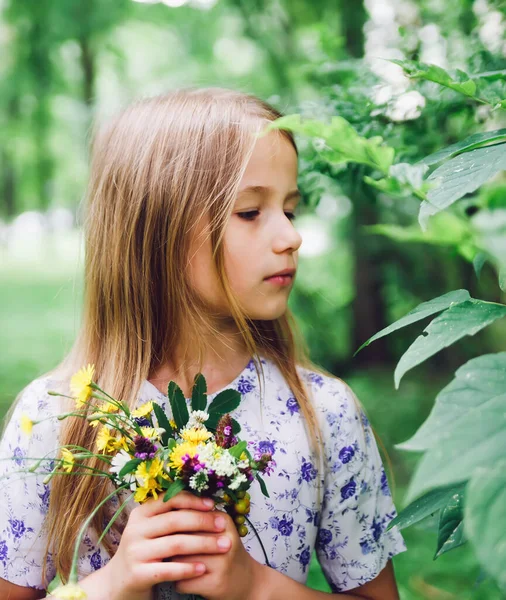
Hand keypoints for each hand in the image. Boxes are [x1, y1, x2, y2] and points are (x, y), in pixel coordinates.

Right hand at [104, 492, 231, 599]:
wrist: (119, 583)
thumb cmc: (145, 550)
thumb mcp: (152, 529)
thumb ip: (171, 516)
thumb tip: (207, 503)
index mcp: (141, 514)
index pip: (169, 500)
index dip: (193, 500)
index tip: (212, 504)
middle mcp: (135, 530)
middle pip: (175, 521)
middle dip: (203, 522)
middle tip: (223, 525)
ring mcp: (135, 552)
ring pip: (175, 544)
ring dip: (203, 544)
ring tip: (223, 545)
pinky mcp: (137, 574)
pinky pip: (168, 570)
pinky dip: (188, 568)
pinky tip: (203, 568)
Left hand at [173, 510, 264, 599]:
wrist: (247, 581)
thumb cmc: (223, 552)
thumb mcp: (216, 530)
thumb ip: (195, 519)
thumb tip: (162, 514)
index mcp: (223, 520)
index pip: (188, 516)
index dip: (172, 523)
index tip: (164, 529)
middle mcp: (225, 539)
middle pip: (182, 538)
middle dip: (169, 545)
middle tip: (164, 548)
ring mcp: (222, 563)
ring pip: (180, 561)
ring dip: (171, 565)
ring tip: (173, 564)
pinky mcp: (216, 584)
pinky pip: (183, 582)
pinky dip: (179, 582)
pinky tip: (184, 580)